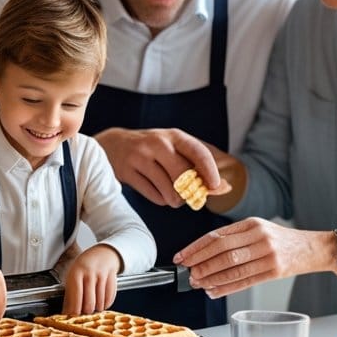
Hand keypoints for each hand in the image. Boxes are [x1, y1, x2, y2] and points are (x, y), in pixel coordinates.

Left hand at [62, 245, 119, 313]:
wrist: (102, 253)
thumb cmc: (84, 266)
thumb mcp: (72, 276)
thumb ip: (69, 294)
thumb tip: (66, 312)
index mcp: (76, 273)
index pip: (76, 297)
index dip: (75, 310)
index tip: (74, 315)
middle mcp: (90, 274)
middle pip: (89, 304)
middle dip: (86, 312)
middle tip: (83, 311)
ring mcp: (102, 276)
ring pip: (100, 304)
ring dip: (96, 308)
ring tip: (91, 304)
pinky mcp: (113, 279)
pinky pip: (109, 300)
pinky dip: (104, 304)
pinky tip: (100, 301)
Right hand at [94, 127, 223, 206]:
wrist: (112, 145)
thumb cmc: (151, 149)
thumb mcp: (172, 148)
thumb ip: (196, 165)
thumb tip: (225, 188)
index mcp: (173, 136)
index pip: (198, 152)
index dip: (210, 171)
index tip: (216, 186)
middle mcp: (157, 144)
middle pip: (183, 176)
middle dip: (190, 192)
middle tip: (190, 196)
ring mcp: (140, 157)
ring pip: (169, 190)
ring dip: (175, 200)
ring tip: (172, 196)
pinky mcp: (127, 172)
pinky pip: (154, 196)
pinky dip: (161, 200)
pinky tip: (158, 192)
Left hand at [175, 218, 327, 296]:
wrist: (313, 248)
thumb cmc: (282, 240)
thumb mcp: (259, 229)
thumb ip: (235, 238)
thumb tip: (203, 254)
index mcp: (251, 223)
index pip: (217, 236)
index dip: (196, 248)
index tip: (181, 257)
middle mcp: (259, 237)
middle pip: (222, 251)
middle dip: (200, 263)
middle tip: (187, 272)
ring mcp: (268, 254)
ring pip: (232, 268)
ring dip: (211, 277)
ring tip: (198, 283)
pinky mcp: (275, 271)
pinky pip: (245, 281)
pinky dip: (227, 287)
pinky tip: (214, 291)